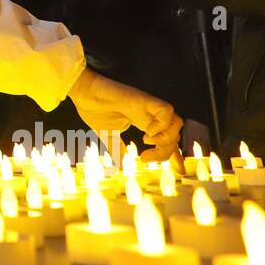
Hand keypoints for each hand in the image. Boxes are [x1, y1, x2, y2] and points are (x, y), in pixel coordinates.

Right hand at [66, 67, 182, 162]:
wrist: (84, 93)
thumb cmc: (93, 109)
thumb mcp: (108, 135)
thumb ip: (117, 148)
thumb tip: (120, 166)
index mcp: (144, 122)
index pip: (167, 139)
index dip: (175, 155)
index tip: (179, 171)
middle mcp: (150, 115)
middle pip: (174, 134)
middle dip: (166, 152)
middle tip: (144, 158)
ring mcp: (149, 107)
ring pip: (176, 122)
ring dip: (166, 138)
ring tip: (146, 142)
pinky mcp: (145, 100)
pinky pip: (166, 111)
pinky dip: (162, 125)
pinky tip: (147, 133)